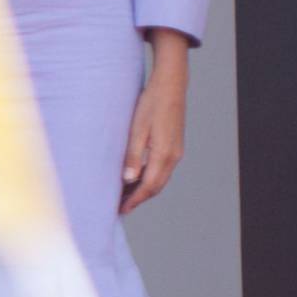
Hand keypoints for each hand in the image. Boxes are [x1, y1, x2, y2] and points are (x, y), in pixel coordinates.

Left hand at [121, 30, 188, 213]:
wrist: (171, 85)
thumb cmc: (152, 103)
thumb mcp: (137, 128)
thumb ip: (133, 155)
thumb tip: (129, 180)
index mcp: (164, 154)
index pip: (149, 186)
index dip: (134, 200)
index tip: (120, 210)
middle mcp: (174, 156)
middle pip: (156, 187)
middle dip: (139, 199)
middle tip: (120, 208)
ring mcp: (176, 150)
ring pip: (160, 179)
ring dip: (144, 189)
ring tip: (125, 195)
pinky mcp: (175, 145)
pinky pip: (163, 169)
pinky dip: (150, 178)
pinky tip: (137, 176)